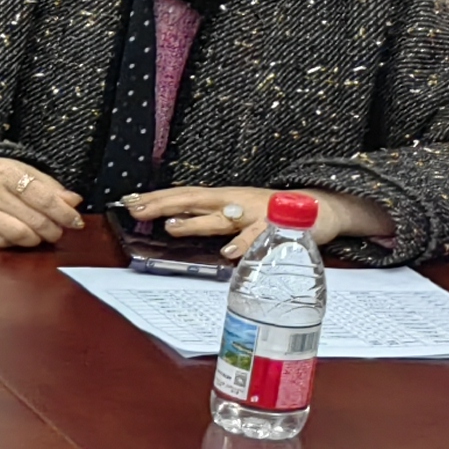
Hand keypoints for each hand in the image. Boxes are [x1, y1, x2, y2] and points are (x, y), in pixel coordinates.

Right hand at [0, 156, 82, 248]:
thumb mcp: (18, 168)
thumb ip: (48, 184)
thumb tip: (74, 201)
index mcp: (7, 173)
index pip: (44, 198)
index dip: (64, 213)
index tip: (75, 220)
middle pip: (36, 220)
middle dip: (54, 229)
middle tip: (59, 228)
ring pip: (22, 235)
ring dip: (38, 238)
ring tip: (41, 233)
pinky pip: (3, 243)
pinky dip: (18, 243)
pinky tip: (20, 235)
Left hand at [125, 184, 393, 261]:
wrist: (319, 208)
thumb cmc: (268, 213)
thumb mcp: (232, 211)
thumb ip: (205, 218)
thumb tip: (170, 223)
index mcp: (223, 198)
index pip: (184, 195)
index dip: (157, 198)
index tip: (129, 201)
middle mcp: (235, 202)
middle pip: (195, 200)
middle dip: (165, 204)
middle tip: (138, 210)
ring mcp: (255, 214)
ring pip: (222, 218)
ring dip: (197, 223)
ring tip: (172, 227)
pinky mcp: (277, 228)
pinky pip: (259, 238)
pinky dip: (244, 244)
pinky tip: (230, 253)